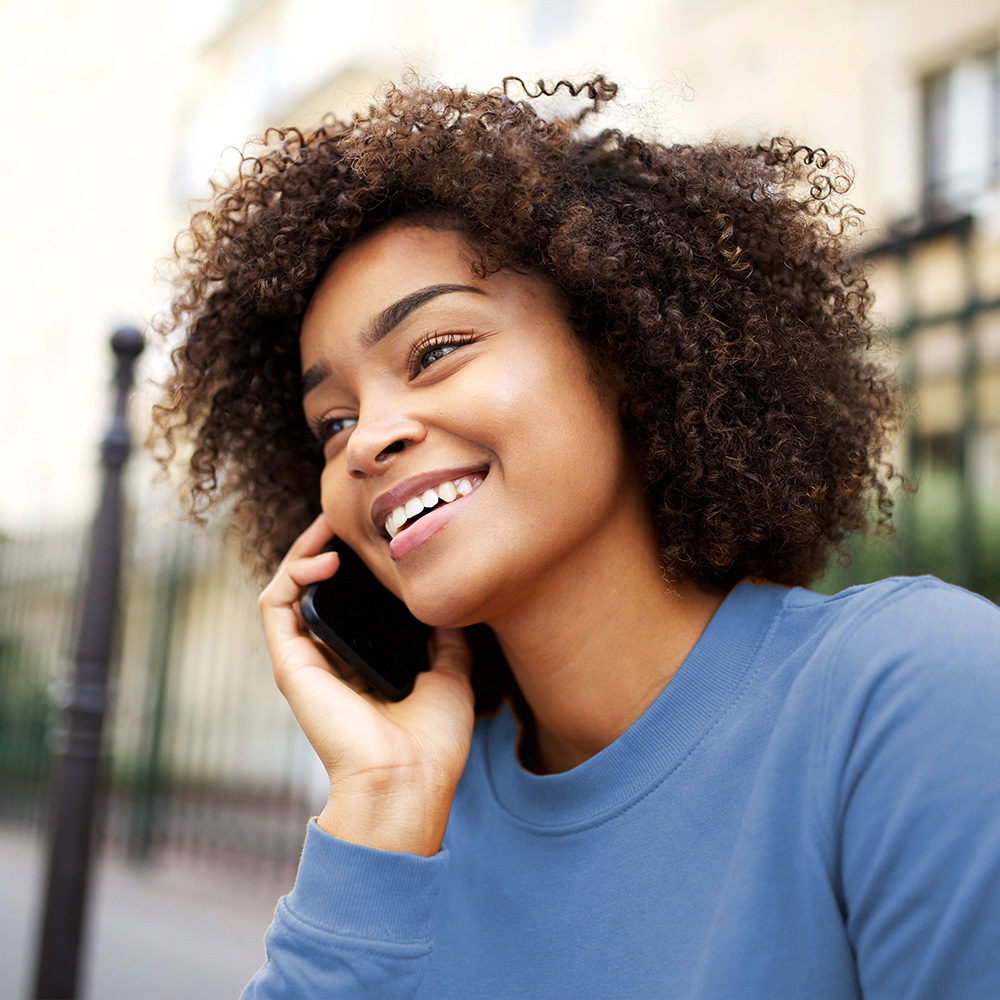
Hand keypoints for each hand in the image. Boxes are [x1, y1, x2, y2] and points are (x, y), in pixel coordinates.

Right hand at [259, 514, 475, 855]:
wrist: (408, 781)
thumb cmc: (431, 743)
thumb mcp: (451, 675)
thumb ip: (447, 639)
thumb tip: (452, 607)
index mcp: (360, 662)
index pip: (347, 602)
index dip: (356, 565)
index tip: (378, 535)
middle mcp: (327, 659)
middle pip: (314, 589)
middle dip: (326, 547)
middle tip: (352, 517)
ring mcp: (305, 660)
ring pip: (288, 589)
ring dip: (305, 550)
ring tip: (332, 525)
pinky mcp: (289, 663)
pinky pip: (274, 605)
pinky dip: (293, 572)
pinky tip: (326, 557)